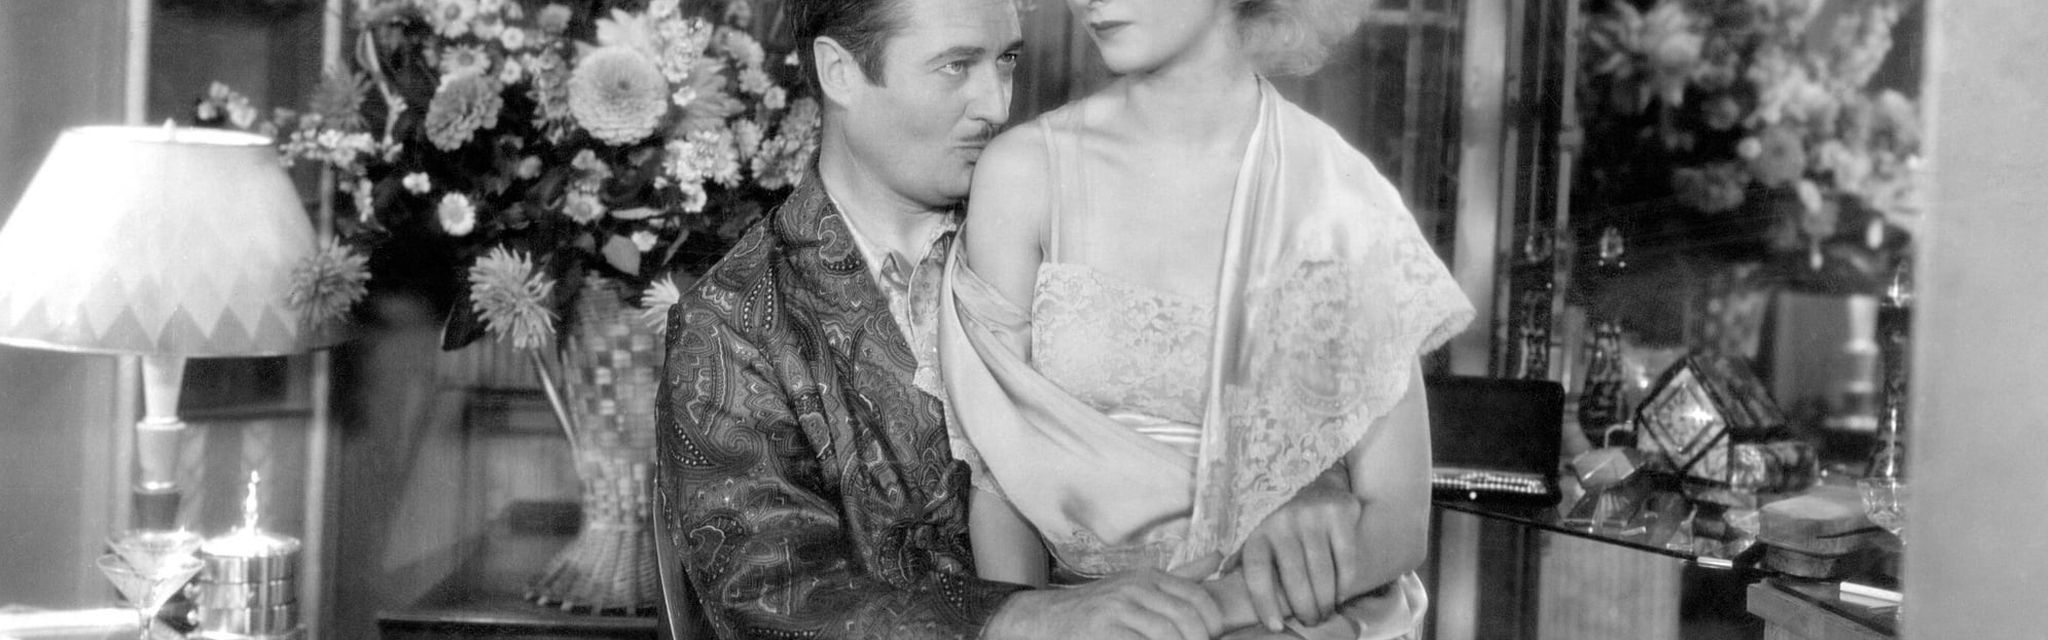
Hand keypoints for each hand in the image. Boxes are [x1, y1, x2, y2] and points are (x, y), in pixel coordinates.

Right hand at [985, 553, 1224, 639]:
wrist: (1046, 619)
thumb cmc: (1099, 607)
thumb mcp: (1139, 585)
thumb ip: (1182, 576)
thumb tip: (1220, 556)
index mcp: (1149, 578)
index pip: (1198, 597)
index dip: (1212, 623)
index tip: (1212, 639)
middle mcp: (1135, 588)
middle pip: (1187, 618)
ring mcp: (1118, 609)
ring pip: (1168, 634)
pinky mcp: (1103, 630)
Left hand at [1237, 480, 1364, 631]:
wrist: (1319, 484)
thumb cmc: (1285, 521)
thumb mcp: (1259, 532)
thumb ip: (1243, 555)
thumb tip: (1223, 577)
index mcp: (1259, 531)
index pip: (1257, 572)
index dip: (1264, 602)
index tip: (1274, 626)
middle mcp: (1282, 521)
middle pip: (1294, 577)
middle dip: (1304, 608)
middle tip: (1312, 621)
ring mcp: (1311, 516)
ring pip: (1321, 572)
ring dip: (1325, 600)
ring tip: (1326, 612)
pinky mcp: (1338, 514)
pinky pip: (1345, 558)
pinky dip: (1345, 582)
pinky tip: (1340, 593)